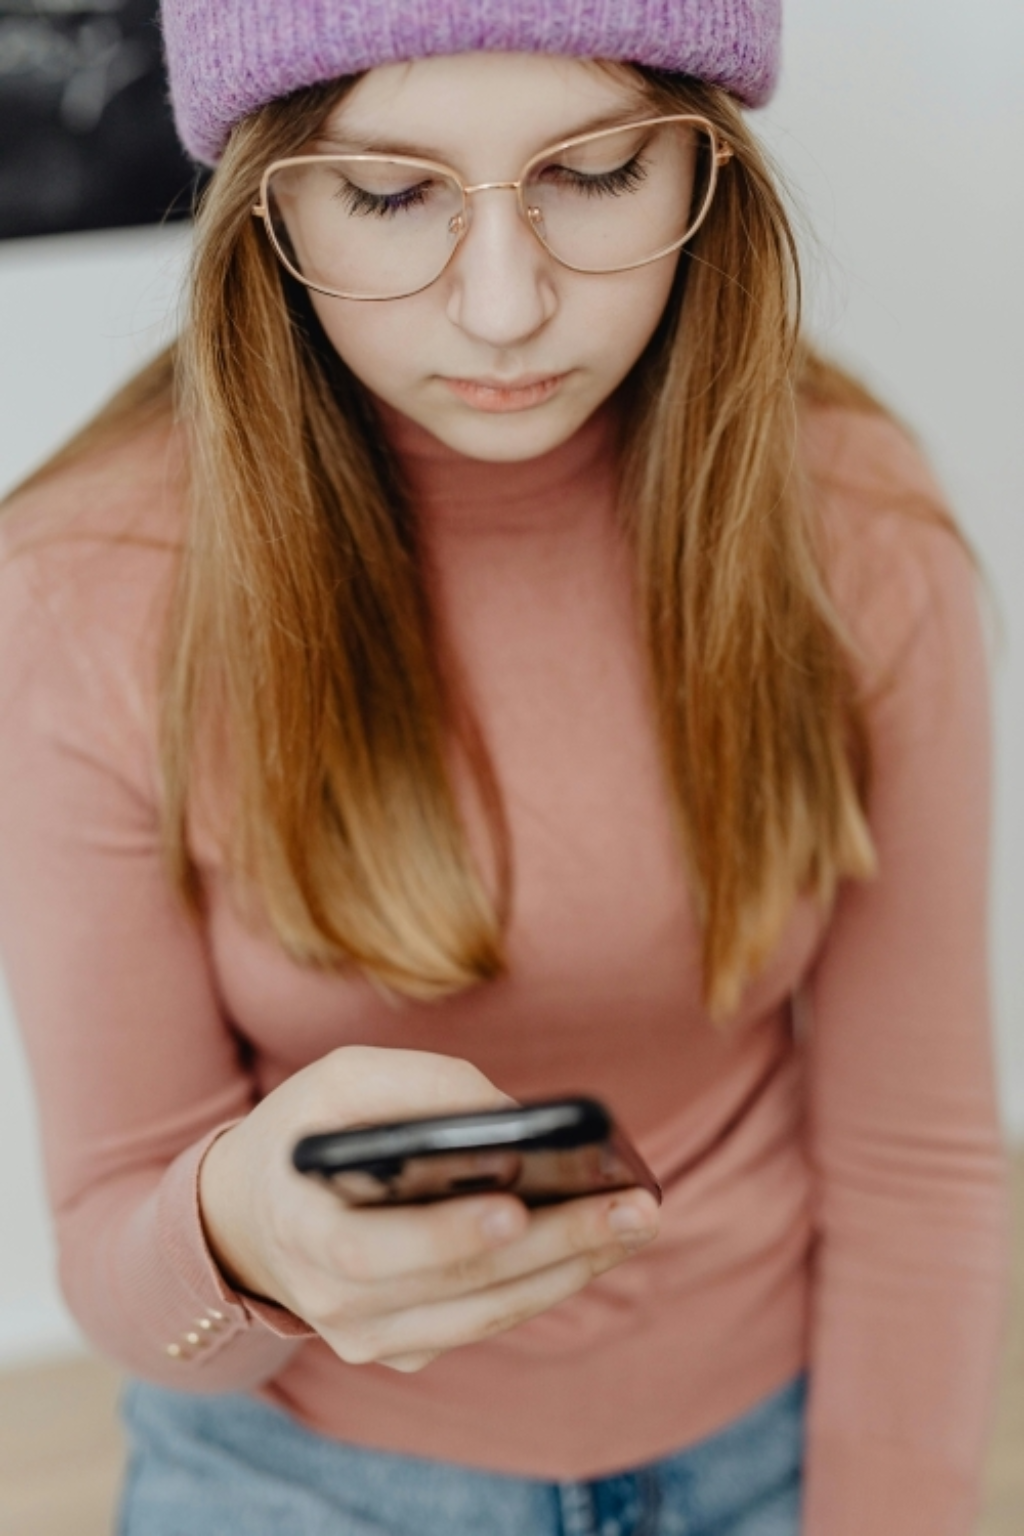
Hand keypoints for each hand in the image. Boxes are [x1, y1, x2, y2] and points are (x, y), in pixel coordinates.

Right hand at [199, 1046, 659, 1371]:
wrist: (255, 1213)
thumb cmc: (305, 1133)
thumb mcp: (340, 1082)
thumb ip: (417, 1086)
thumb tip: (513, 1117)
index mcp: (302, 1233)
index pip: (375, 1254)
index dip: (446, 1237)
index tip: (516, 1208)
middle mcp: (333, 1306)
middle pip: (458, 1288)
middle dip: (554, 1245)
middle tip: (631, 1209)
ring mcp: (370, 1339)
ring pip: (485, 1315)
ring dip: (570, 1270)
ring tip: (635, 1221)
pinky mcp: (405, 1348)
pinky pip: (486, 1321)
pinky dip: (545, 1283)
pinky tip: (598, 1243)